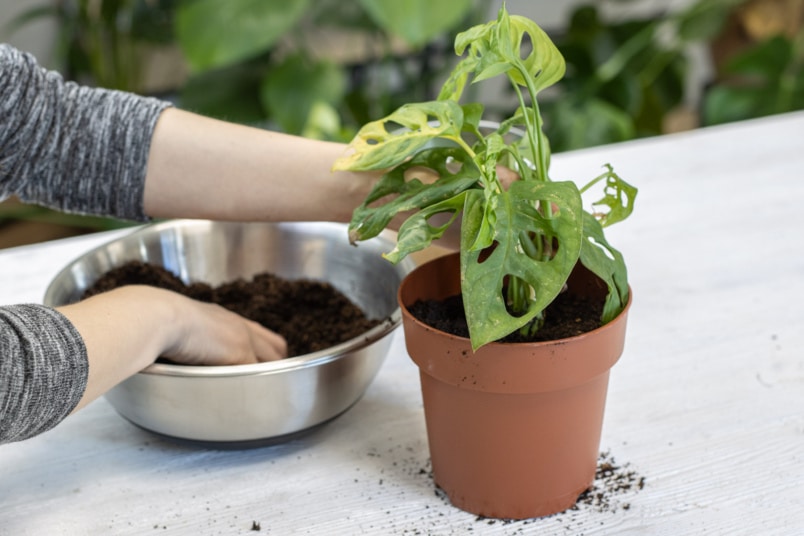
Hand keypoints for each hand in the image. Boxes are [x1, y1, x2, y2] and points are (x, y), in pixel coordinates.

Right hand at [58, 285, 286, 410]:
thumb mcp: (159, 329)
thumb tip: (141, 354)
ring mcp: (241, 339)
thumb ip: (163, 342)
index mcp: (217, 317)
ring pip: (274, 361)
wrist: (147, 315)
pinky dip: (261, 390)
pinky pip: (259, 375)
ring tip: (277, 398)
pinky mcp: (240, 353)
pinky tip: (264, 403)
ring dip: (273, 378)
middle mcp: (235, 325)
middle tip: (280, 381)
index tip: (264, 360)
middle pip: (275, 345)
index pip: (253, 332)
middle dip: (279, 361)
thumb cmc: (141, 320)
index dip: (262, 347)